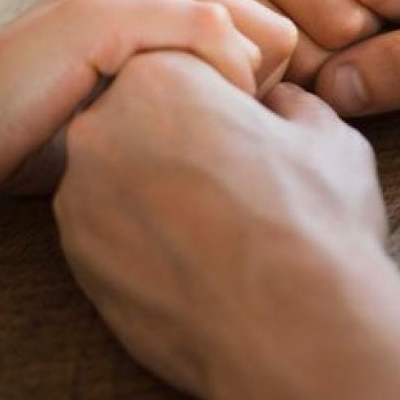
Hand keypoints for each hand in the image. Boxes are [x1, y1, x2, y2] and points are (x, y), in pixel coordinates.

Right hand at [0, 0, 296, 195]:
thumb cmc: (27, 135)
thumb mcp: (121, 107)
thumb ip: (181, 94)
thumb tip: (263, 132)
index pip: (263, 26)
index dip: (264, 90)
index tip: (230, 139)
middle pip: (275, 26)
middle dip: (265, 92)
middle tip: (217, 144)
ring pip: (257, 29)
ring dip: (244, 97)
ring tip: (193, 141)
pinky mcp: (108, 8)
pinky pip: (215, 34)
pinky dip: (220, 89)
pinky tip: (178, 130)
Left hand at [55, 52, 383, 395]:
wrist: (295, 330)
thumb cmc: (315, 221)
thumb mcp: (325, 136)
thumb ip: (289, 104)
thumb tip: (279, 101)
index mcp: (159, 77)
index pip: (173, 69)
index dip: (213, 103)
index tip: (242, 137)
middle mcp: (101, 125)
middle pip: (131, 118)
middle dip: (170, 142)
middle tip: (222, 184)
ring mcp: (79, 192)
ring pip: (110, 175)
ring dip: (147, 192)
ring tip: (207, 230)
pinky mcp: (74, 253)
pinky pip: (101, 230)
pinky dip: (133, 241)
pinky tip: (182, 262)